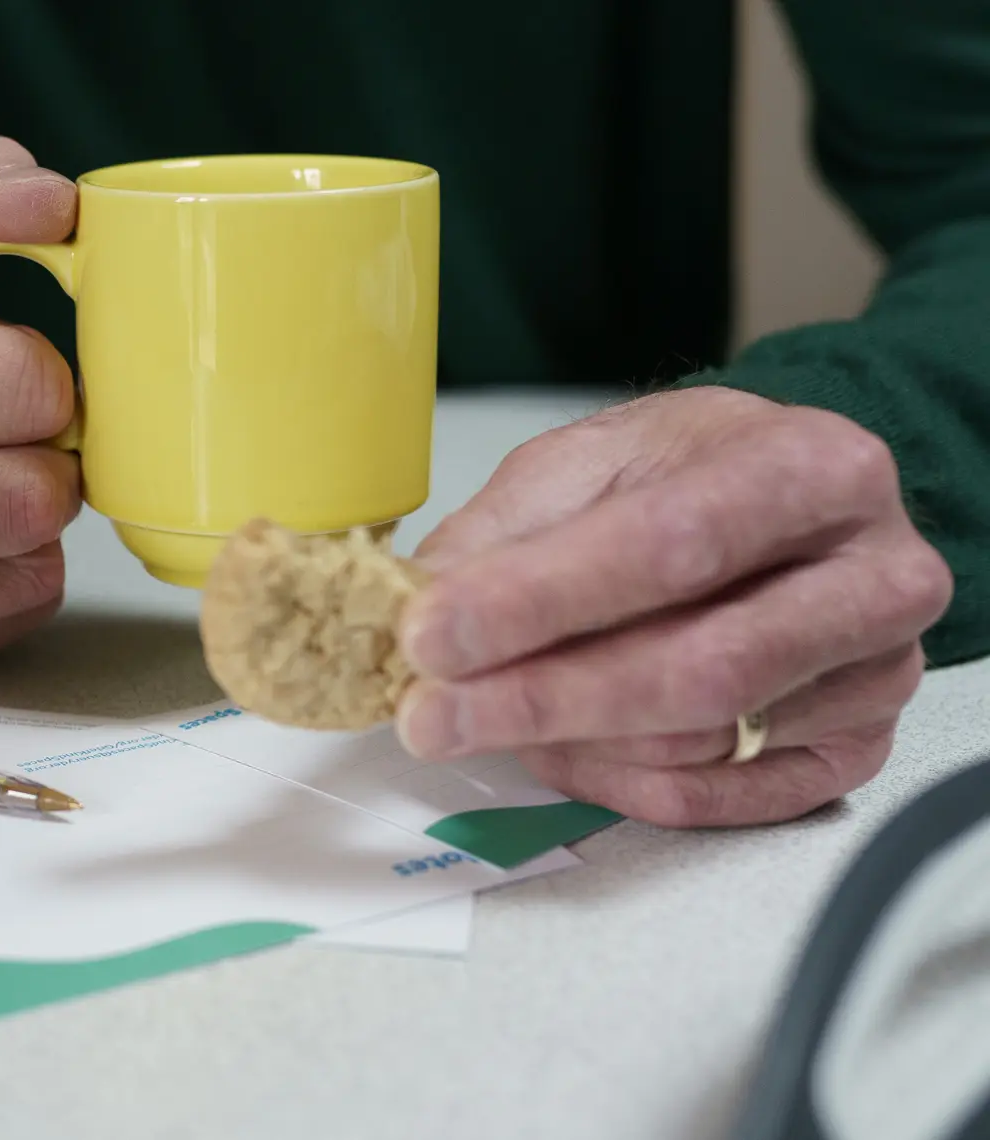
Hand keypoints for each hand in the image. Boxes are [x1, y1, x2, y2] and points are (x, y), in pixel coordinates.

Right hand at [0, 136, 82, 677]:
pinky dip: (14, 573)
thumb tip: (55, 205)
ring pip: (32, 564)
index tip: (0, 369)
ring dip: (32, 516)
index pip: (25, 389)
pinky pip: (15, 612)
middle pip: (33, 495)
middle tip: (2, 432)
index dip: (41, 375)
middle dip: (44, 453)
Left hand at [394, 387, 952, 826]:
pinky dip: (614, 783)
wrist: (782, 505)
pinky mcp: (854, 750)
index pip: (669, 546)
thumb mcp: (592, 461)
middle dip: (541, 697)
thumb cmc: (691, 476)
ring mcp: (875, 674)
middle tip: (430, 712)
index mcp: (816, 470)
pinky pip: (718, 798)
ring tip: (477, 717)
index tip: (433, 633)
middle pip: (699, 666)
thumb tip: (419, 602)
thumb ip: (506, 529)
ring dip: (565, 741)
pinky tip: (551, 748)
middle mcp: (876, 577)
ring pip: (702, 742)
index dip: (538, 599)